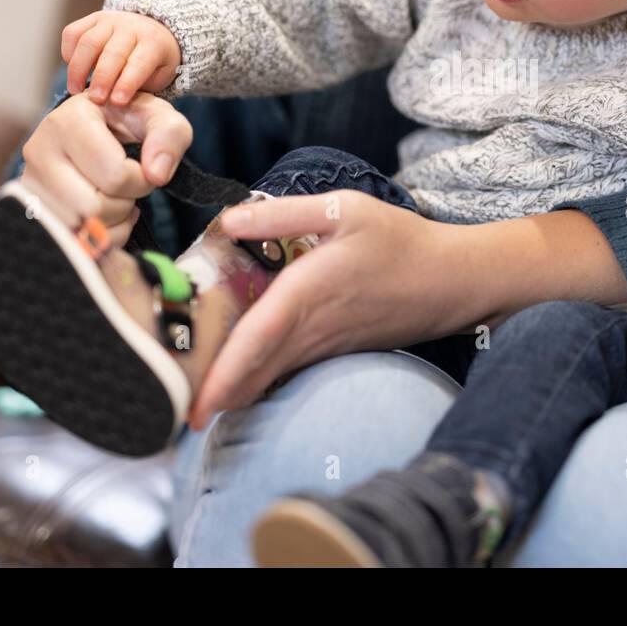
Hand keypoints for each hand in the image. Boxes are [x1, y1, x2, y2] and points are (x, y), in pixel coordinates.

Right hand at [20, 92, 192, 246]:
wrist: (96, 126)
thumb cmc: (127, 120)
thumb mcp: (158, 116)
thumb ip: (169, 136)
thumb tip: (157, 175)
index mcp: (69, 121)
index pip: (116, 176)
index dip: (142, 181)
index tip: (144, 170)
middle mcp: (39, 150)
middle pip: (93, 208)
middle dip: (125, 204)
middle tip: (129, 188)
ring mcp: (29, 182)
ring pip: (80, 229)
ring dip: (113, 221)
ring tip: (117, 197)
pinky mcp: (30, 208)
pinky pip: (73, 242)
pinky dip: (101, 237)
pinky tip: (107, 215)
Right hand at [62, 10, 181, 105]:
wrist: (152, 29)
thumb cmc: (153, 61)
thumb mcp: (158, 75)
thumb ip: (139, 86)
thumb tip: (113, 102)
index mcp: (153, 42)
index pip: (139, 63)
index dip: (127, 83)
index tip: (117, 102)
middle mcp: (131, 27)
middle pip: (112, 52)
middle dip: (102, 78)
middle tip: (95, 99)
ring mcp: (110, 20)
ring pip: (88, 42)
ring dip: (78, 69)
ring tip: (75, 90)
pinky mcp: (91, 18)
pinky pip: (73, 32)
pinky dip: (68, 52)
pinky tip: (72, 69)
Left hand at [184, 190, 474, 429]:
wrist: (451, 280)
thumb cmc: (398, 240)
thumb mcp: (343, 210)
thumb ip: (283, 214)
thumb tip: (229, 218)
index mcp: (307, 292)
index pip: (256, 339)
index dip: (224, 373)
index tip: (195, 402)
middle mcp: (313, 328)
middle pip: (254, 371)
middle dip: (215, 397)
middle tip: (174, 416)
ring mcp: (326, 345)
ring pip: (270, 376)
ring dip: (233, 394)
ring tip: (195, 405)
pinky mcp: (337, 351)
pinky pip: (289, 370)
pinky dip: (260, 381)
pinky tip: (240, 385)